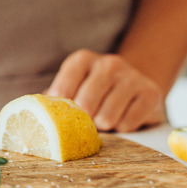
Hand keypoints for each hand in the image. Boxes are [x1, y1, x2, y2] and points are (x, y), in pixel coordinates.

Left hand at [46, 49, 165, 131]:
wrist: (136, 86)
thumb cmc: (95, 91)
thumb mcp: (74, 87)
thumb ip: (55, 97)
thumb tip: (35, 110)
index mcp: (83, 59)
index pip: (62, 89)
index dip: (62, 108)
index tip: (63, 115)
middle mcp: (108, 63)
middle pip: (85, 105)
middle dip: (84, 120)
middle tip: (89, 119)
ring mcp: (132, 77)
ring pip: (107, 117)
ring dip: (104, 125)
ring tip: (106, 118)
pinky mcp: (151, 93)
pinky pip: (128, 123)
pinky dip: (123, 128)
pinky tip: (124, 118)